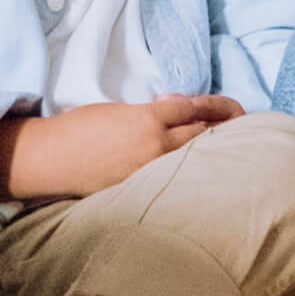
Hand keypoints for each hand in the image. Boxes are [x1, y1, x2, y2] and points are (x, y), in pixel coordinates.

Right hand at [0, 94, 244, 201]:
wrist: (52, 158)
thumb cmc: (78, 127)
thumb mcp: (118, 110)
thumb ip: (150, 112)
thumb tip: (173, 109)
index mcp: (148, 119)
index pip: (194, 108)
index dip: (218, 105)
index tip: (234, 106)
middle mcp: (154, 146)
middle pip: (202, 135)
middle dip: (224, 128)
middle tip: (242, 125)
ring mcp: (149, 171)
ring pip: (191, 159)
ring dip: (209, 151)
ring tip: (228, 149)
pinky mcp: (140, 189)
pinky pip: (172, 177)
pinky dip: (187, 170)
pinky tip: (198, 171)